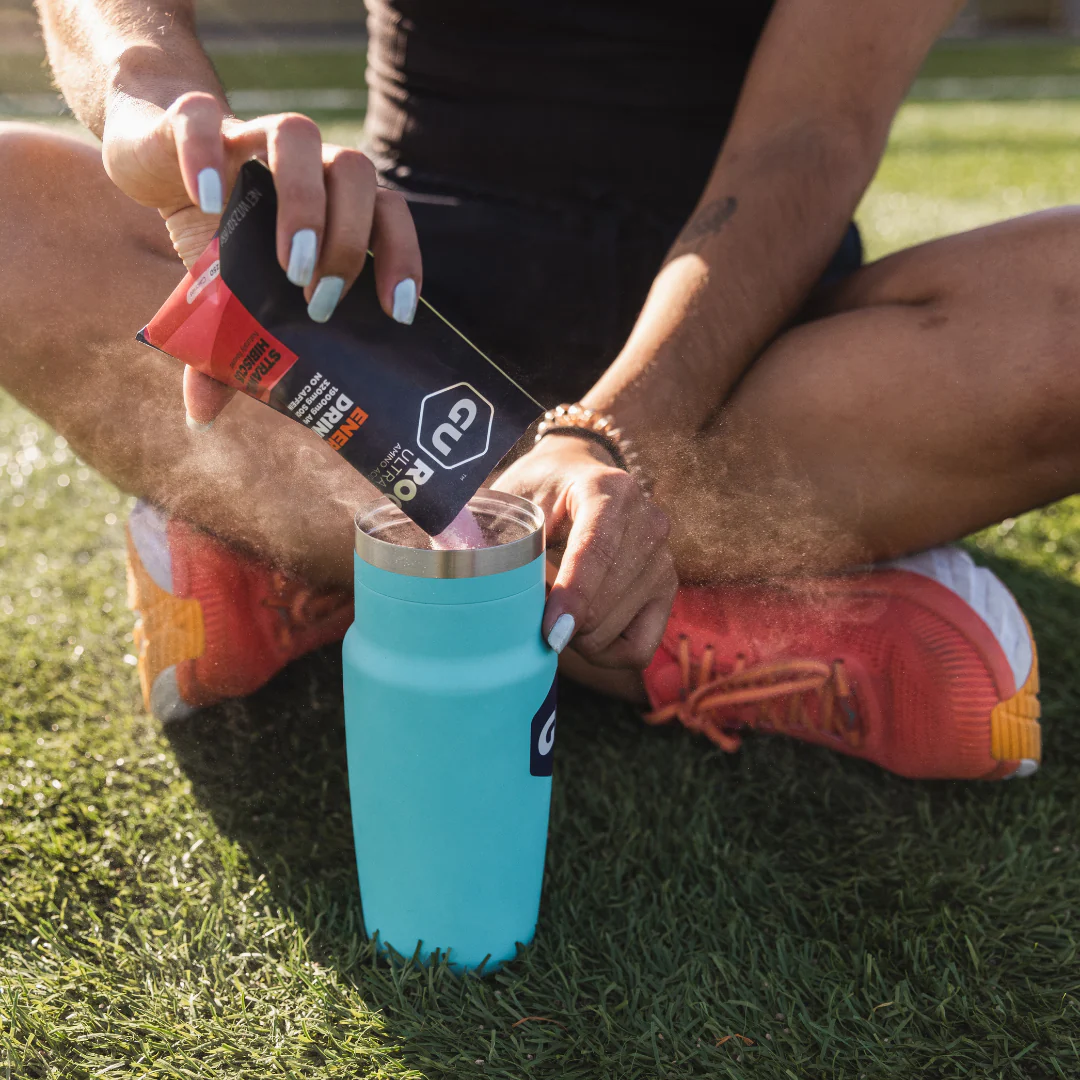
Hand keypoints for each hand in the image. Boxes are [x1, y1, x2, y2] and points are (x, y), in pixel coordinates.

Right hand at [102, 91, 420, 425]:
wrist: (155, 155)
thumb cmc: (215, 232)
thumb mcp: (225, 295)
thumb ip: (226, 347)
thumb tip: (201, 420)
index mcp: (334, 201)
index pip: (390, 216)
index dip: (403, 259)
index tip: (398, 314)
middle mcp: (308, 162)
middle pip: (356, 175)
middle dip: (345, 242)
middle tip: (319, 300)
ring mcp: (254, 135)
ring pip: (298, 137)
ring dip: (303, 202)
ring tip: (288, 265)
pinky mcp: (193, 120)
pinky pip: (203, 120)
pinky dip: (205, 157)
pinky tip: (206, 202)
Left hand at [494, 436, 676, 669]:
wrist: (580, 473)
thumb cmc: (535, 489)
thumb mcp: (506, 495)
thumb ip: (477, 525)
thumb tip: (439, 555)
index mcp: (608, 489)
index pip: (597, 550)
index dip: (573, 595)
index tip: (548, 633)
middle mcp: (647, 520)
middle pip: (606, 602)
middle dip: (562, 622)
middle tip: (527, 609)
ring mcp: (663, 557)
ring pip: (617, 631)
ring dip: (576, 635)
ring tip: (551, 610)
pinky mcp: (668, 589)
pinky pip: (638, 648)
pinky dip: (603, 651)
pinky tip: (577, 629)